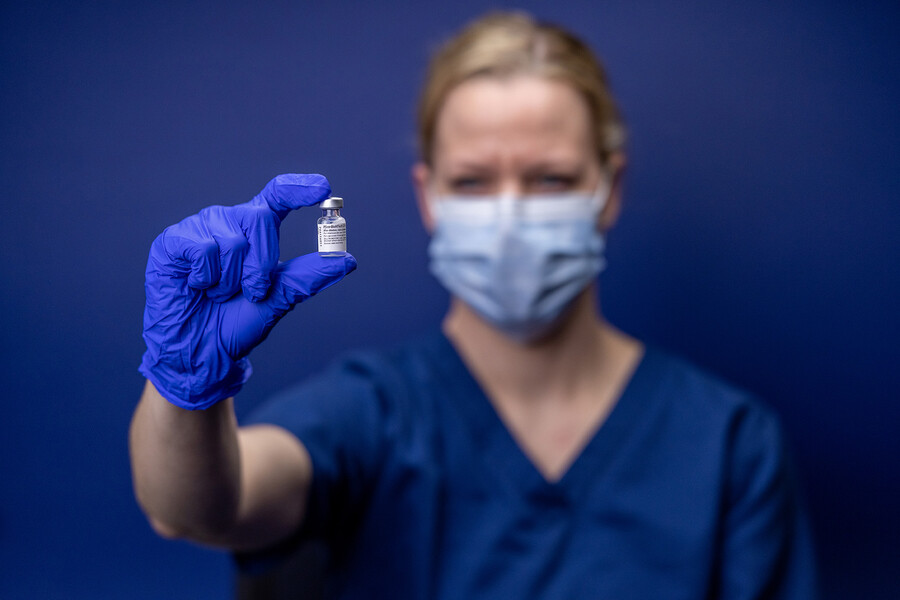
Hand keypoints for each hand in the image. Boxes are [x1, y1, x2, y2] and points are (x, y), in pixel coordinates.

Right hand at [138, 174, 356, 409]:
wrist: (202, 352)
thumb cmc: (237, 323)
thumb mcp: (280, 299)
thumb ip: (309, 276)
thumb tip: (347, 260)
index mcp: (255, 230)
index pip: (277, 195)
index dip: (298, 188)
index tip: (323, 188)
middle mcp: (228, 222)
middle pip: (259, 218)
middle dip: (261, 264)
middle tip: (251, 292)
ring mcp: (199, 229)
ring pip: (232, 239)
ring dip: (231, 280)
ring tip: (218, 293)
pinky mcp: (172, 242)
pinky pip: (203, 248)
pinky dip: (208, 278)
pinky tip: (198, 287)